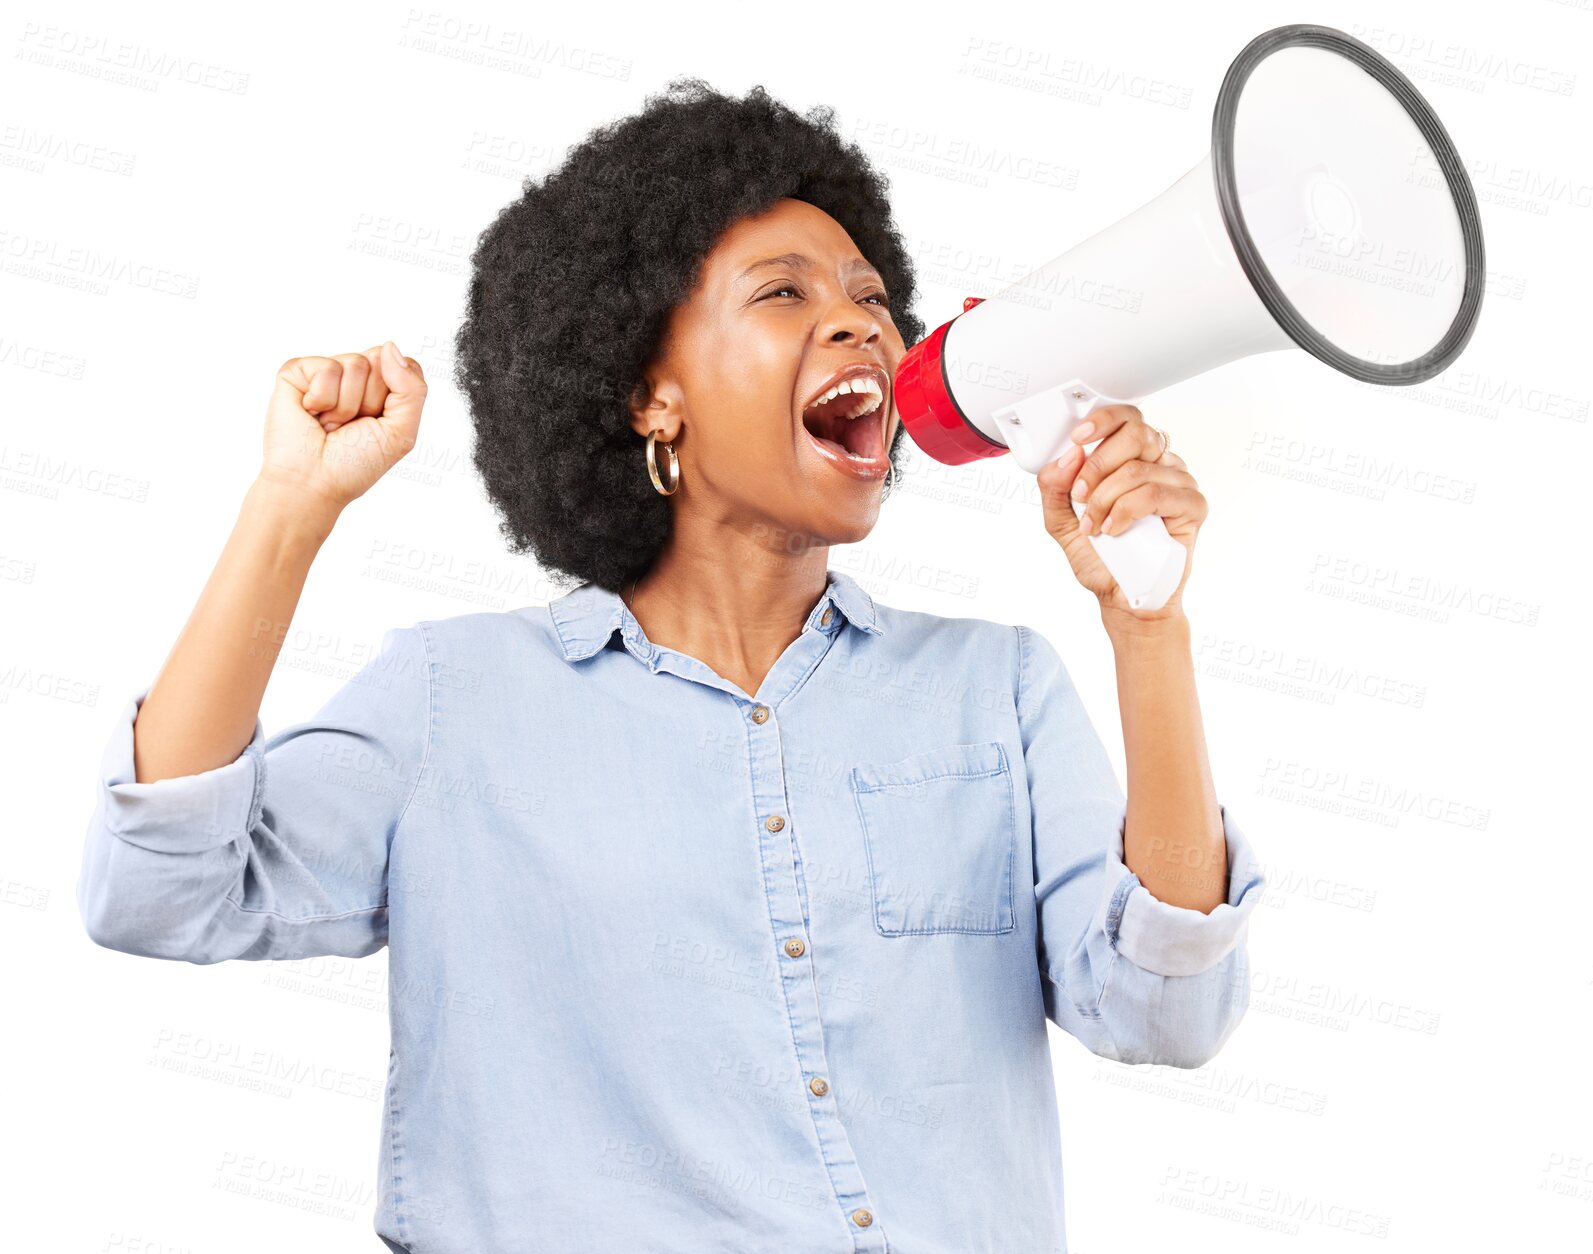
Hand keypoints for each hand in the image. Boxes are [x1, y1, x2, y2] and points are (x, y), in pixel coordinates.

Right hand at [258, 341, 426, 514]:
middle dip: (372, 400)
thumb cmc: (356, 463)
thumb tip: (390, 346)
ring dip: (346, 405)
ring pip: (356, 364)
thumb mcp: (402, 431)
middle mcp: (354, 377)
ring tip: (330, 423)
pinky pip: (326, 367)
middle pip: (381, 360)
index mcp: (381, 389)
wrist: (313, 482)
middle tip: (352, 425)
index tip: (379, 422)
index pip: (404, 365)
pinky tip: (312, 413)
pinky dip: (322, 398)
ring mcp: (325, 372)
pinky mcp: (297, 371)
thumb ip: (411, 389)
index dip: (396, 395)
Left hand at [1036, 404, 1206, 623]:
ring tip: (1094, 526)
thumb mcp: (1061, 521)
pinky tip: (1114, 530)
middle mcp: (1161, 464)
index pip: (1127, 419)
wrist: (1122, 597)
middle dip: (1097, 465)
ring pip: (1137, 469)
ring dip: (1104, 500)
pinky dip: (1125, 511)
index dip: (1103, 421)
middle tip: (1081, 495)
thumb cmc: (1101, 558)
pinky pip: (1154, 494)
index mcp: (1135, 457)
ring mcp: (1180, 483)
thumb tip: (1068, 456)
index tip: (1078, 438)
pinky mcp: (1193, 506)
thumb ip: (1054, 487)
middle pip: (1137, 434)